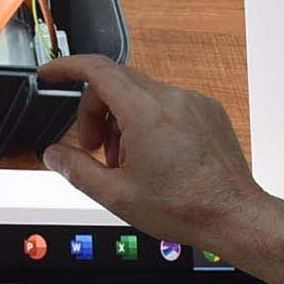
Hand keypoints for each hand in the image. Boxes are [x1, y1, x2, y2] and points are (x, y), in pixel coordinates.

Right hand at [38, 56, 283, 283]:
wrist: (234, 216)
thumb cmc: (182, 208)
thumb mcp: (116, 195)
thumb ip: (77, 170)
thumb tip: (53, 154)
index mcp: (145, 112)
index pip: (97, 69)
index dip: (66, 67)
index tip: (49, 75)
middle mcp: (171, 98)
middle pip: (116, 83)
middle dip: (94, 111)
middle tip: (92, 148)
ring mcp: (193, 102)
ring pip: (142, 95)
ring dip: (122, 120)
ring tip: (126, 161)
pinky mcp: (208, 112)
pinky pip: (168, 104)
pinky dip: (149, 122)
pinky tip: (153, 158)